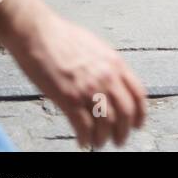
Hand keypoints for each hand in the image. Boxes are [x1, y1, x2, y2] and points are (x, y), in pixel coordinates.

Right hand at [6, 11, 146, 148]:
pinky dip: (85, 138)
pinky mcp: (68, 99)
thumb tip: (114, 81)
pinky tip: (82, 142)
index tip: (137, 124)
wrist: (38, 33)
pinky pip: (83, 127)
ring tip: (99, 143)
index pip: (138, 95)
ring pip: (106, 124)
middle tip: (119, 141)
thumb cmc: (62, 37)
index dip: (140, 114)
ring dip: (104, 138)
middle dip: (124, 131)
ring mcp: (88, 89)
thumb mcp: (96, 47)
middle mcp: (107, 77)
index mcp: (116, 64)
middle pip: (125, 113)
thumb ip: (107, 66)